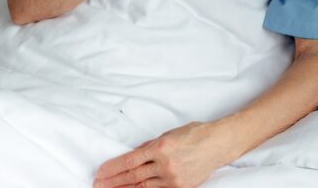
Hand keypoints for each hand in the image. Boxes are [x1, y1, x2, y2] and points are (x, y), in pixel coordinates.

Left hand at [93, 121, 232, 187]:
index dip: (113, 168)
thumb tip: (134, 155)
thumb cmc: (195, 134)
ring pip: (142, 186)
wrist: (219, 144)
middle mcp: (166, 164)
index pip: (130, 160)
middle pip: (133, 175)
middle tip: (98, 184)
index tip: (101, 172)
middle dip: (113, 181)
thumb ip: (150, 146)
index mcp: (161, 147)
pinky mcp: (180, 187)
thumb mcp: (169, 134)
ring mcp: (173, 178)